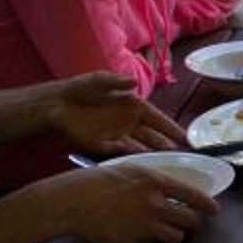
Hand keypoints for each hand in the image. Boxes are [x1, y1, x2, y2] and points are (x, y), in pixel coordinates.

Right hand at [44, 167, 216, 242]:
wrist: (73, 201)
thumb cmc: (97, 181)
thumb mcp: (130, 169)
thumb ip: (153, 179)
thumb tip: (173, 189)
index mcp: (155, 182)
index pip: (193, 196)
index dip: (208, 205)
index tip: (215, 210)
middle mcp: (154, 204)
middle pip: (189, 221)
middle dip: (190, 222)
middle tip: (186, 221)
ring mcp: (145, 226)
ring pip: (175, 238)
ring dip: (172, 235)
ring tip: (161, 229)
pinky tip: (135, 233)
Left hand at [47, 72, 182, 155]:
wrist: (56, 103)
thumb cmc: (81, 88)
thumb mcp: (99, 80)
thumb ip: (116, 81)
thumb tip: (134, 82)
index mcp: (133, 106)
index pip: (157, 119)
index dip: (171, 128)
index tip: (186, 137)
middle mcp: (129, 123)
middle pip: (152, 137)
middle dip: (166, 146)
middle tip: (181, 156)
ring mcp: (117, 135)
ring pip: (139, 147)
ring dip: (150, 154)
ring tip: (164, 163)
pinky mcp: (102, 145)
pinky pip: (118, 152)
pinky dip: (127, 155)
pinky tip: (138, 160)